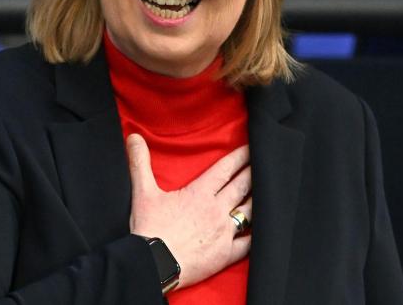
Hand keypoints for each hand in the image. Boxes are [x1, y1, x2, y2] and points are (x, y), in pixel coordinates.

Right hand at [126, 133, 251, 288]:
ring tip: (268, 192)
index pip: (225, 169)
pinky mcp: (226, 254)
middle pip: (242, 186)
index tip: (252, 148)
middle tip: (266, 164)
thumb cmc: (149, 229)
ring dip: (259, 200)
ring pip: (250, 211)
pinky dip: (256, 235)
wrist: (153, 264)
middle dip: (254, 173)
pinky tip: (262, 231)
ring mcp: (224, 232)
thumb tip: (133, 137)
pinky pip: (248, 243)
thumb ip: (140, 163)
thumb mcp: (142, 192)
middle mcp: (217, 210)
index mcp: (200, 193)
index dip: (240, 156)